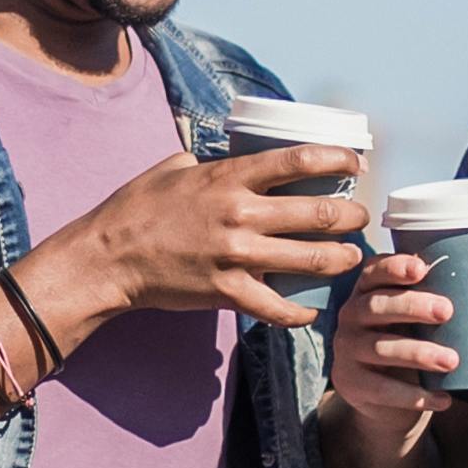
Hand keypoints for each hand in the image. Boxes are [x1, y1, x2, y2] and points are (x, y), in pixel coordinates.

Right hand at [46, 146, 367, 334]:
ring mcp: (235, 255)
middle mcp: (239, 213)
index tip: (356, 164)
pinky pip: (278, 307)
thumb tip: (224, 156)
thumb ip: (208, 162)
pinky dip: (300, 312)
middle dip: (351, 216)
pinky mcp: (226, 292)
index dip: (338, 160)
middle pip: (318, 213)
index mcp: (229, 177)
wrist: (107, 257)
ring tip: (350, 258)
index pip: (300, 161)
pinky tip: (310, 311)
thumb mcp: (171, 168)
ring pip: (310, 260)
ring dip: (340, 259)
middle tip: (360, 218)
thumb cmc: (135, 209)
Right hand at [323, 250, 467, 449]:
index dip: (395, 267)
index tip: (422, 269)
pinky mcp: (351, 384)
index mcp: (371, 288)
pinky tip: (442, 399)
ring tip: (452, 361)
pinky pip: (381, 389)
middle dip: (411, 306)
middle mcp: (352, 315)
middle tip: (448, 311)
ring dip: (417, 353)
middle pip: (376, 305)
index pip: (375, 270)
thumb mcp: (432, 312)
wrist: (389, 397)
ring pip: (380, 348)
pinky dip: (414, 396)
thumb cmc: (416, 337)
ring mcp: (348, 350)